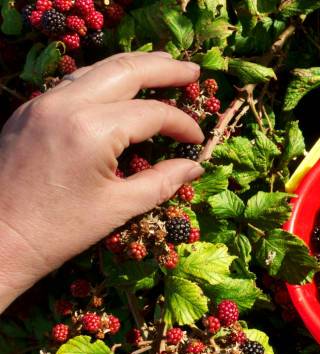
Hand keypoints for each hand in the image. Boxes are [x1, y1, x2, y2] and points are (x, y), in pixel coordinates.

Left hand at [0, 52, 203, 310]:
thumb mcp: (118, 207)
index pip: (151, 113)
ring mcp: (43, 103)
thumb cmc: (59, 231)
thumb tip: (195, 166)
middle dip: (164, 70)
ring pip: (97, 69)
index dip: (181, 124)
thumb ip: (162, 181)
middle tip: (193, 72)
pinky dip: (104, 78)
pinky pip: (75, 82)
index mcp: (92, 131)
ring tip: (164, 66)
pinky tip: (121, 85)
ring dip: (134, 66)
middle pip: (126, 71)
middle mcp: (66, 105)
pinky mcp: (30, 110)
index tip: (198, 139)